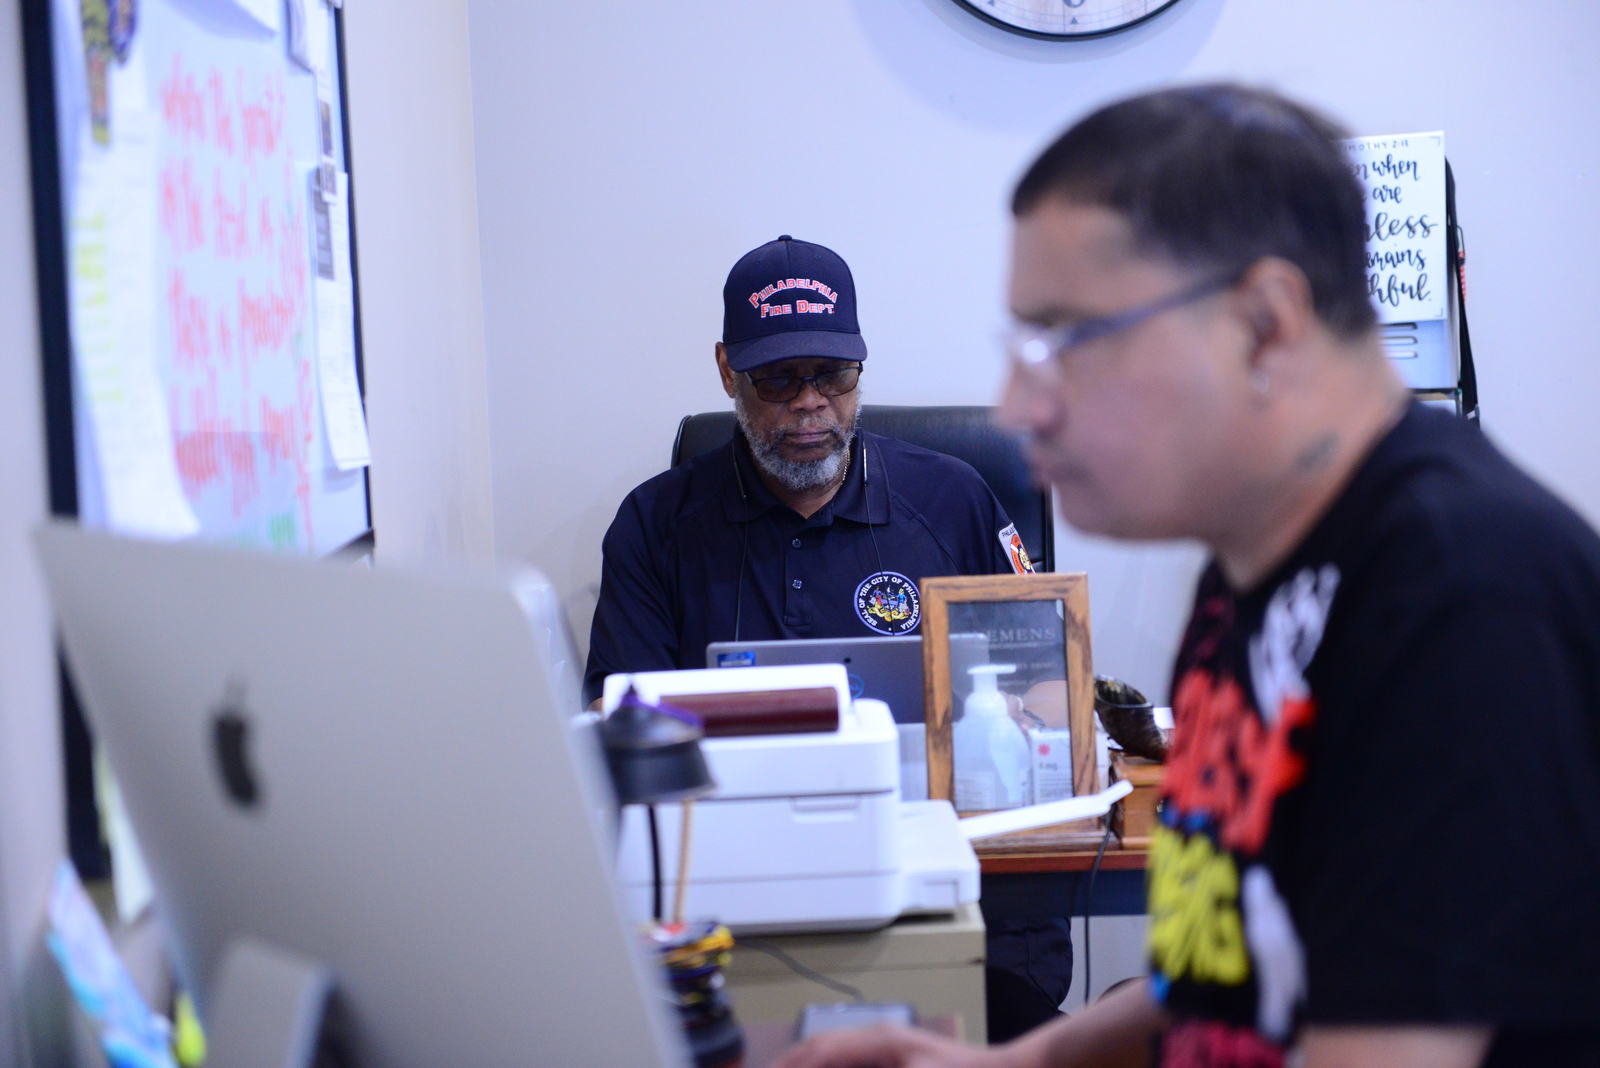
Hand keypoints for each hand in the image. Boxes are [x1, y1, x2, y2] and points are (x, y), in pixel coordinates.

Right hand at [771, 1024, 1016, 1067]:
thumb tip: (824, 1061)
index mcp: (879, 1041)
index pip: (820, 1051)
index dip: (789, 1065)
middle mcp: (880, 1040)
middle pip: (822, 1049)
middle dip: (792, 1063)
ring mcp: (890, 1049)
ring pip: (836, 1054)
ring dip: (811, 1064)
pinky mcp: (900, 1061)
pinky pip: (854, 1061)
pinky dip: (834, 1067)